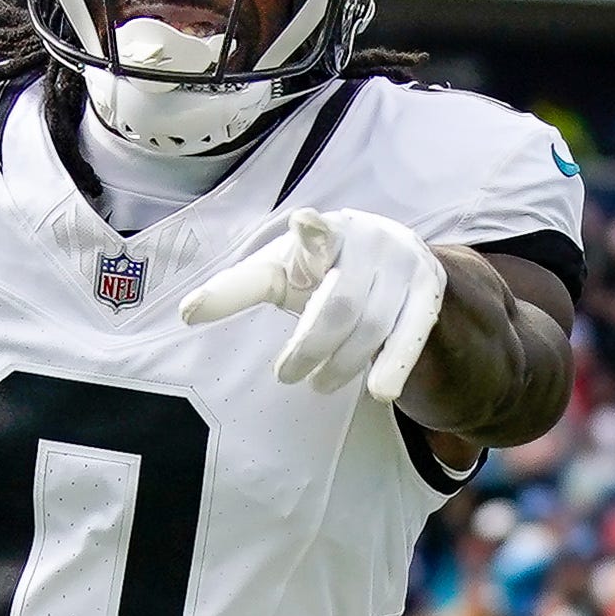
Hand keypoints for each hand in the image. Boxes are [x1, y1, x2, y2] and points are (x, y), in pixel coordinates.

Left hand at [180, 207, 447, 405]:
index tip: (302, 224)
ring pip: (372, 326)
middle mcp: (371, 239)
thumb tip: (184, 313)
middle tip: (285, 376)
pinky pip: (413, 334)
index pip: (314, 234)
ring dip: (342, 364)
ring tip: (318, 384)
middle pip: (338, 304)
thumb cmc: (323, 272)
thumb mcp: (280, 274)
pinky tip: (379, 391)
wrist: (395, 266)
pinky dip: (395, 363)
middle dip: (309, 347)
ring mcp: (405, 263)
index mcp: (328, 229)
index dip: (309, 233)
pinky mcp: (429, 290)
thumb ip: (239, 288)